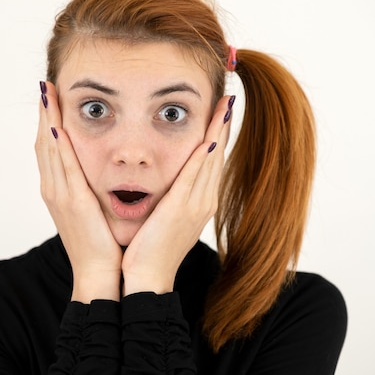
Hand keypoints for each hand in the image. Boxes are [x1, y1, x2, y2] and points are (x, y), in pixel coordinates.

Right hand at [35, 81, 122, 301]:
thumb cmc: (100, 242)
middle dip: (44, 114)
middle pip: (43, 144)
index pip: (49, 149)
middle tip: (44, 87)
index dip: (47, 122)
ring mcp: (60, 195)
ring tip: (47, 94)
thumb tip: (98, 171)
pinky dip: (57, 146)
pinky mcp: (73, 202)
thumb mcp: (91, 210)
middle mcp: (54, 189)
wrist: (99, 272)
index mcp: (59, 190)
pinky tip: (55, 127)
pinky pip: (64, 168)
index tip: (50, 98)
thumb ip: (89, 188)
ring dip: (47, 121)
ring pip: (49, 150)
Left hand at [121, 95, 232, 294]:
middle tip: (227, 99)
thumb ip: (171, 196)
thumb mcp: (165, 216)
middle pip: (217, 155)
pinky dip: (203, 155)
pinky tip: (209, 135)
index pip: (211, 160)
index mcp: (200, 201)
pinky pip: (194, 175)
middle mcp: (204, 200)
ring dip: (218, 131)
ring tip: (224, 106)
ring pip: (211, 160)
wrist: (147, 276)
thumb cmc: (151, 247)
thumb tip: (169, 180)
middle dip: (222, 126)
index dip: (218, 134)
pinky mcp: (182, 208)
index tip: (220, 111)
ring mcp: (196, 204)